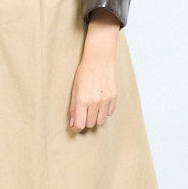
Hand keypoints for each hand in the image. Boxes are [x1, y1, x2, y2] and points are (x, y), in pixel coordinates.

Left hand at [69, 10, 119, 131]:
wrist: (99, 60)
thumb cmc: (84, 73)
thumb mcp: (74, 90)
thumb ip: (74, 108)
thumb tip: (73, 124)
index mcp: (82, 100)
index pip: (80, 124)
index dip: (77, 128)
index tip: (76, 127)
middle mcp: (95, 101)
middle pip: (90, 124)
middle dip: (85, 121)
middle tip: (83, 113)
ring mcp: (106, 100)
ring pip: (101, 121)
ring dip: (95, 117)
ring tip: (92, 108)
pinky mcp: (114, 98)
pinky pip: (109, 113)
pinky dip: (104, 111)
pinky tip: (101, 102)